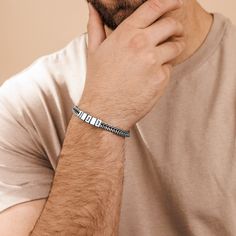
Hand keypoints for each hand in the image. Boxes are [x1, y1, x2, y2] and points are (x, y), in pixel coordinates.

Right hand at [79, 0, 184, 129]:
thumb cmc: (98, 81)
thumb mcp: (94, 51)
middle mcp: (141, 44)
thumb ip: (96, 25)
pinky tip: (151, 77)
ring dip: (174, 49)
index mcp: (126, 33)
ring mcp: (153, 62)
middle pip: (171, 25)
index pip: (154, 7)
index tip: (177, 1)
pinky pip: (170, 68)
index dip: (170, 1)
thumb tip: (92, 6)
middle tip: (175, 33)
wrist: (103, 110)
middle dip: (176, 27)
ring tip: (164, 56)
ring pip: (176, 47)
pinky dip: (165, 70)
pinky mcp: (161, 79)